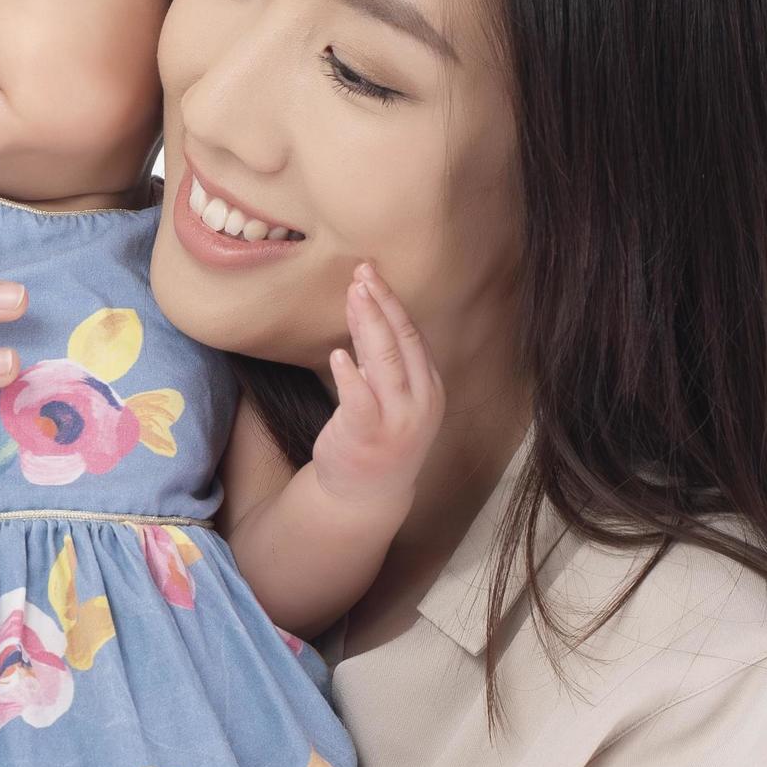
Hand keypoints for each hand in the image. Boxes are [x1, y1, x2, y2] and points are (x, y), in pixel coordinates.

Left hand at [311, 261, 443, 514]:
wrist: (367, 494)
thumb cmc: (376, 437)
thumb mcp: (390, 397)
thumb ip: (382, 360)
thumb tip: (365, 311)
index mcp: (428, 388)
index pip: (412, 336)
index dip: (392, 303)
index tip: (371, 275)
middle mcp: (420, 402)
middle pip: (403, 341)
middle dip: (382, 304)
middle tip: (362, 272)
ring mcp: (397, 420)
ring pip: (385, 363)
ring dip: (368, 324)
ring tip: (353, 295)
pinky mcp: (368, 435)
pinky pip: (360, 400)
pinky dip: (350, 375)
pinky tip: (338, 353)